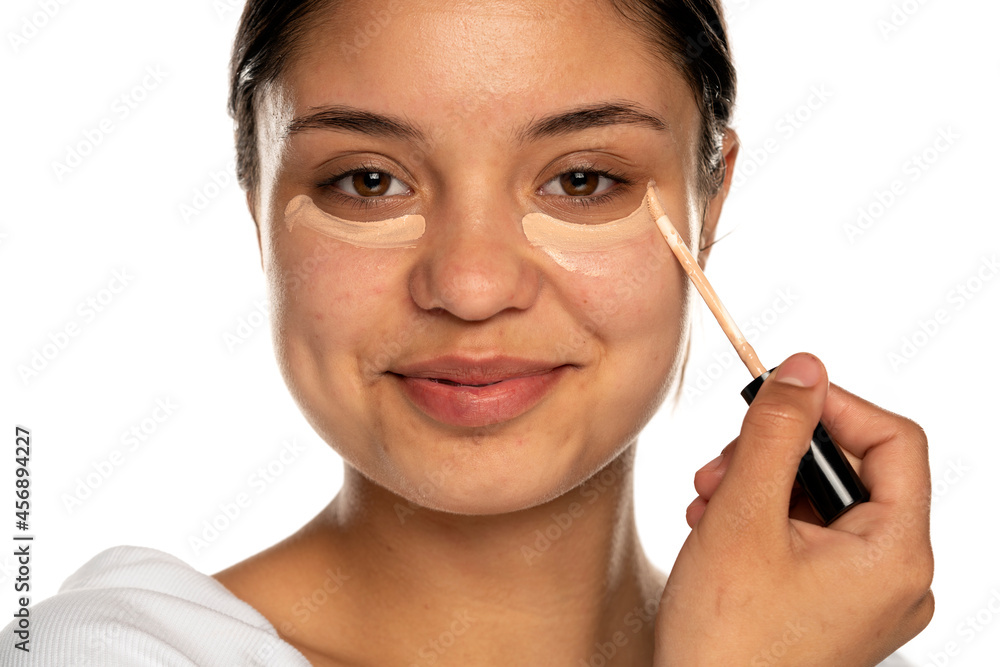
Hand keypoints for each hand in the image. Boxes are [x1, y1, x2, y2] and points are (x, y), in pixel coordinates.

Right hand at [654, 353, 933, 665]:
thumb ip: (776, 432)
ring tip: (708, 501)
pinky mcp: (837, 608)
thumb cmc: (725, 639)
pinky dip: (767, 520)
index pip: (894, 441)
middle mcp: (898, 578)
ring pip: (825, 503)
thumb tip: (804, 368)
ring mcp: (868, 597)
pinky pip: (814, 538)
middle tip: (723, 461)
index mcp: (897, 555)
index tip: (779, 394)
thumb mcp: (743, 515)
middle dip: (780, 453)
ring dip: (762, 485)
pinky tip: (718, 526)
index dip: (835, 406)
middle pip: (854, 471)